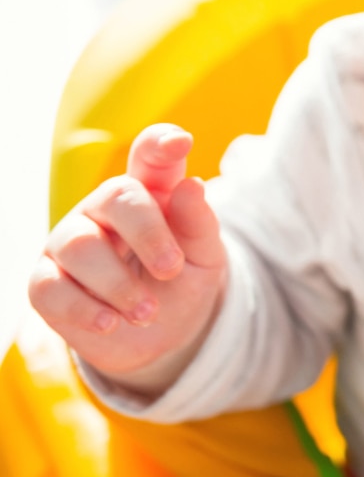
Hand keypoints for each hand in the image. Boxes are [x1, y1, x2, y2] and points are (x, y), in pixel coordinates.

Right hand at [28, 124, 227, 394]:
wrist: (161, 334)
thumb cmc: (182, 279)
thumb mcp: (204, 254)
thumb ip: (199, 221)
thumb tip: (191, 187)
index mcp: (150, 190)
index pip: (149, 153)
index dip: (161, 142)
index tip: (180, 143)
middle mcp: (105, 207)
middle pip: (116, 194)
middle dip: (147, 234)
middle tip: (171, 269)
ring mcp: (69, 240)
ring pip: (81, 246)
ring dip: (119, 285)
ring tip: (147, 312)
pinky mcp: (45, 282)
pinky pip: (50, 288)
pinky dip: (84, 309)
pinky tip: (111, 323)